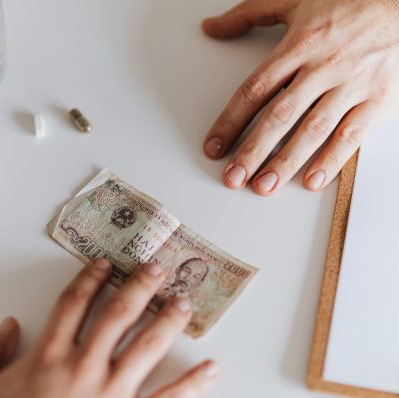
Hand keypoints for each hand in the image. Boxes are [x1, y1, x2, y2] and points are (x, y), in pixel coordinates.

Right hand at [0, 260, 218, 397]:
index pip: (72, 304)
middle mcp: (82, 368)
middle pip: (117, 315)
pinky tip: (210, 369)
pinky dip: (193, 384)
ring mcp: (110, 396)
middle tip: (156, 268)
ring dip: (167, 321)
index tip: (104, 264)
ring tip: (183, 303)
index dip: (89, 279)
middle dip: (139, 287)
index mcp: (47, 357)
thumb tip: (6, 325)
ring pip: (146, 348)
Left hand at [202, 0, 398, 194]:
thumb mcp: (294, 1)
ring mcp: (351, 85)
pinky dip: (332, 159)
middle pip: (280, 115)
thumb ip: (249, 15)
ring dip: (286, 162)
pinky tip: (312, 180)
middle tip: (234, 177)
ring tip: (264, 186)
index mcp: (298, 46)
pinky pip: (352, 134)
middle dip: (253, 150)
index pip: (255, 90)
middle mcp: (322, 67)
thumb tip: (212, 27)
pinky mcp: (378, 99)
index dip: (230, 121)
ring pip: (313, 129)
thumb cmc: (350, 5)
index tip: (214, 146)